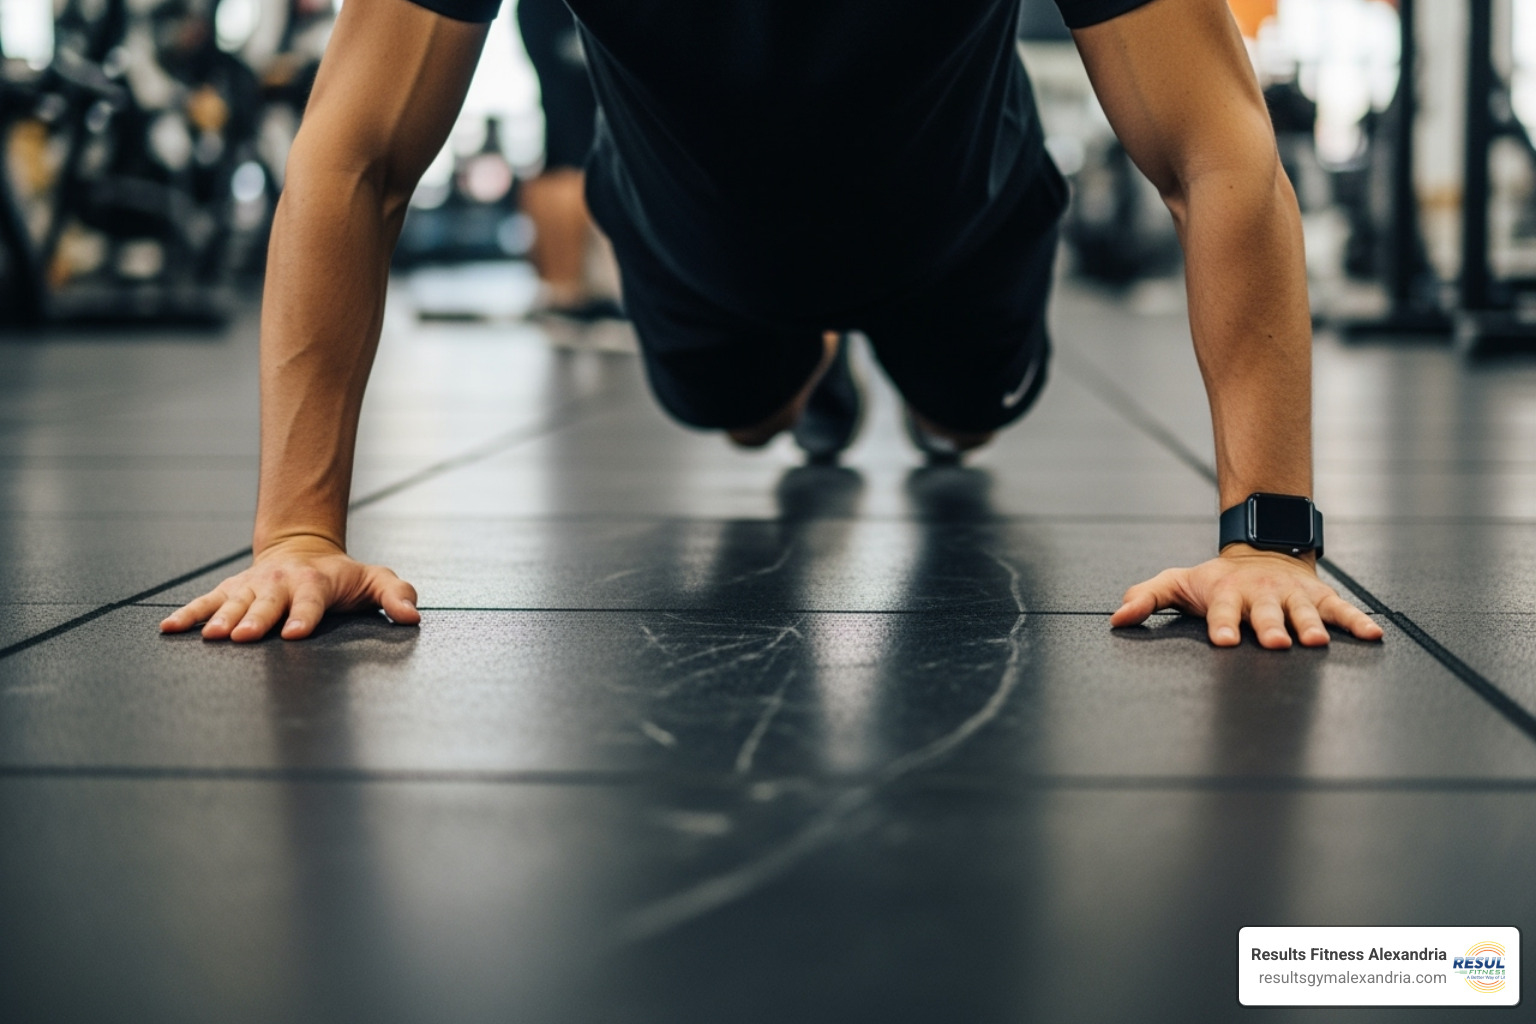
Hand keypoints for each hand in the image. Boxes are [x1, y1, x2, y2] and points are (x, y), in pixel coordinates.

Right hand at [159, 536, 420, 641]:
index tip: (294, 633)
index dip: (302, 616)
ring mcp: (252, 586)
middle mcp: (280, 583)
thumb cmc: (342, 576)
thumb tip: (412, 616)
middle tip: (240, 637)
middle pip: (266, 603)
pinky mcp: (231, 591)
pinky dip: (187, 614)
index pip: (310, 602)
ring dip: (219, 618)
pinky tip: (169, 630)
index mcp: (315, 583)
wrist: (303, 549)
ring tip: (209, 635)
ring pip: (233, 603)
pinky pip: (206, 601)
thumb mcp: (375, 580)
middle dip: (255, 619)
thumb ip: (395, 595)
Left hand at [1110, 546, 1383, 648]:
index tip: (1225, 641)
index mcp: (1228, 594)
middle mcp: (1263, 596)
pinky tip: (1374, 635)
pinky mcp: (1321, 598)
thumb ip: (1148, 598)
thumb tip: (1115, 618)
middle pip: (1267, 614)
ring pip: (1305, 613)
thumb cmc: (1216, 580)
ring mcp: (1294, 597)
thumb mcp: (1179, 584)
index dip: (1223, 625)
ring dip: (1312, 626)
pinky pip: (1342, 610)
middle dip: (1271, 628)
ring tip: (1318, 642)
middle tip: (1274, 643)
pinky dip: (1358, 622)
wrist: (1263, 553)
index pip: (1223, 612)